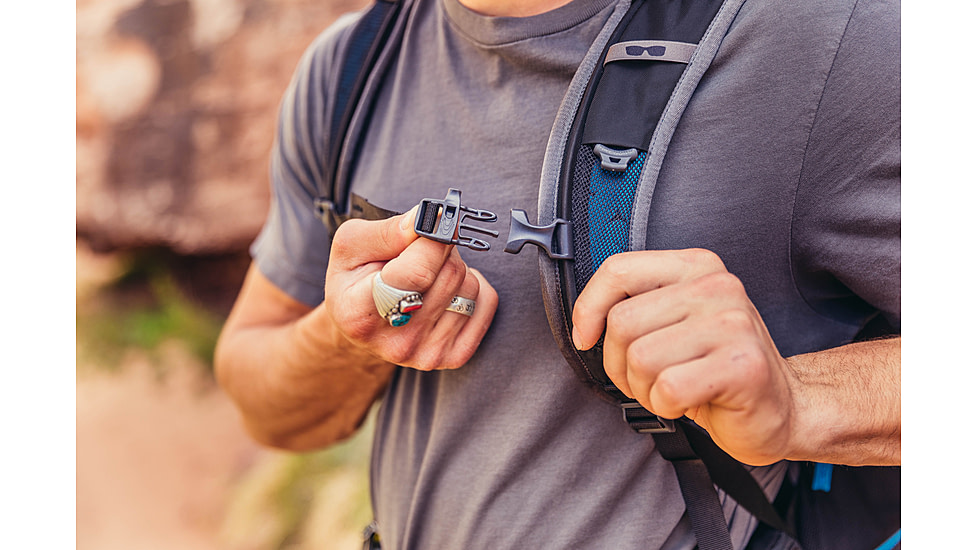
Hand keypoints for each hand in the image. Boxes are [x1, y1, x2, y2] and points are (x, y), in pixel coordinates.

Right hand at [323, 207, 498, 370]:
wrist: (364, 322)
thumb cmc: (356, 279)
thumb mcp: (352, 246)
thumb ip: (389, 231)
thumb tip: (430, 219)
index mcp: (361, 314)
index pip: (417, 273)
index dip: (433, 239)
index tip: (437, 220)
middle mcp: (395, 342)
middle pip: (450, 275)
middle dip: (442, 249)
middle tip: (424, 249)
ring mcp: (427, 354)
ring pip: (471, 287)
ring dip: (456, 269)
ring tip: (429, 274)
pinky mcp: (453, 357)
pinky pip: (487, 303)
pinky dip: (474, 288)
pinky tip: (447, 291)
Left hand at [571, 249, 794, 465]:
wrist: (782, 410)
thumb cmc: (716, 369)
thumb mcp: (674, 323)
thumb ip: (636, 305)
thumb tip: (583, 321)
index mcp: (697, 266)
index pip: (619, 269)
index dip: (588, 308)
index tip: (586, 337)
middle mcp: (717, 286)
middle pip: (622, 322)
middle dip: (620, 364)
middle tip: (649, 378)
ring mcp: (733, 324)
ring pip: (640, 358)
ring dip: (646, 389)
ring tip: (674, 389)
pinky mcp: (741, 365)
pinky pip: (667, 388)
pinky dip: (667, 406)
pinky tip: (692, 402)